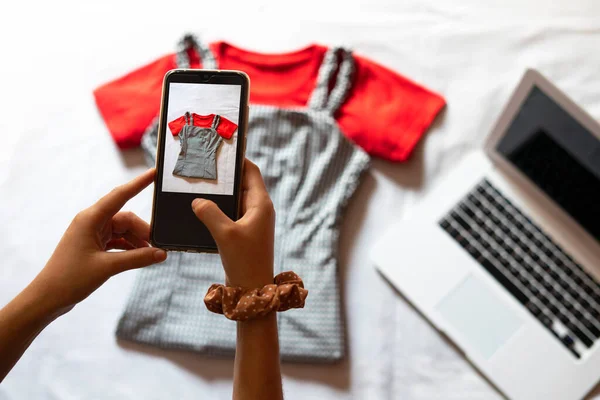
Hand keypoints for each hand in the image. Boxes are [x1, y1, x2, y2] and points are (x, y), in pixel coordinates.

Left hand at [30, 169, 166, 314]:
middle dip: (143, 230)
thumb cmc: (69, 279)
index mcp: (90, 219)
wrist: (47, 297)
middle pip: (126, 218)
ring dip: (137, 241)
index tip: (154, 172)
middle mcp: (91, 222)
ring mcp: (92, 233)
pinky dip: (129, 247)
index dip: (139, 183)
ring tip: (150, 255)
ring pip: (123, 230)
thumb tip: (161, 254)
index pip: (120, 195)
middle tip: (158, 246)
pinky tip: (139, 257)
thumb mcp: (107, 267)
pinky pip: (117, 240)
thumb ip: (137, 258)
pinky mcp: (93, 245)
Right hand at [192, 159, 274, 287]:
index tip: (221, 150)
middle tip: (205, 167)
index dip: (238, 159)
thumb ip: (210, 213)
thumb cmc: (244, 261)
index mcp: (261, 204)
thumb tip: (198, 200)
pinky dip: (219, 208)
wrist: (252, 290)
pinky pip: (232, 213)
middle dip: (225, 176)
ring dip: (220, 193)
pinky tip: (202, 209)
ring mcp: (253, 221)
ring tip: (200, 185)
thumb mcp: (225, 234)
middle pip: (242, 183)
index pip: (251, 171)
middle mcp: (260, 209)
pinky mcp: (245, 232)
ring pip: (235, 198)